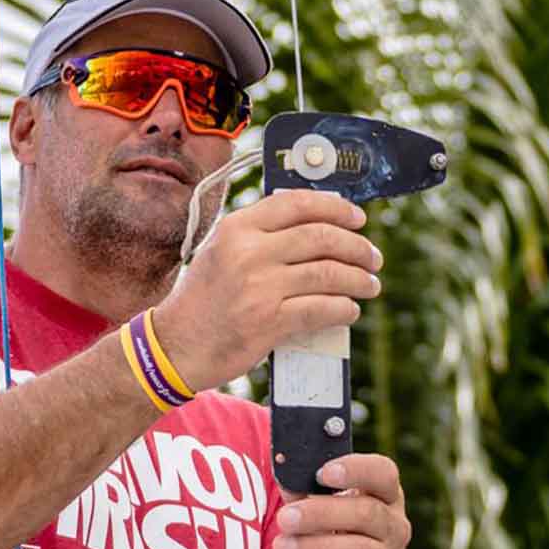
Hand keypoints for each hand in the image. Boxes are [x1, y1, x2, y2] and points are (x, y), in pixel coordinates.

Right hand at [151, 190, 382, 391]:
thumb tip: (318, 224)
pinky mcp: (268, 322)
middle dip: (357, 246)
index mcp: (237, 228)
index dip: (337, 208)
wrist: (176, 345)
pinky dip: (344, 308)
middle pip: (321, 237)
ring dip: (359, 279)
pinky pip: (322, 309)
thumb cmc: (204, 298)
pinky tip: (350, 309)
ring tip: (370, 284)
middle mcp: (248, 252)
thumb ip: (260, 234)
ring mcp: (259, 287)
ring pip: (328, 273)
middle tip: (372, 256)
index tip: (357, 218)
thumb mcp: (221, 251)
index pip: (298, 204)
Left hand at [272, 453, 409, 548]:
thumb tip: (284, 472)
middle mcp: (394, 525)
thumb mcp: (319, 509)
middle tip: (285, 518)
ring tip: (282, 546)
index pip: (382, 473)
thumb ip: (302, 490)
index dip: (355, 470)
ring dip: (316, 548)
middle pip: (366, 513)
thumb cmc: (332, 535)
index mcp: (383, 494)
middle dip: (321, 514)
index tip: (322, 473)